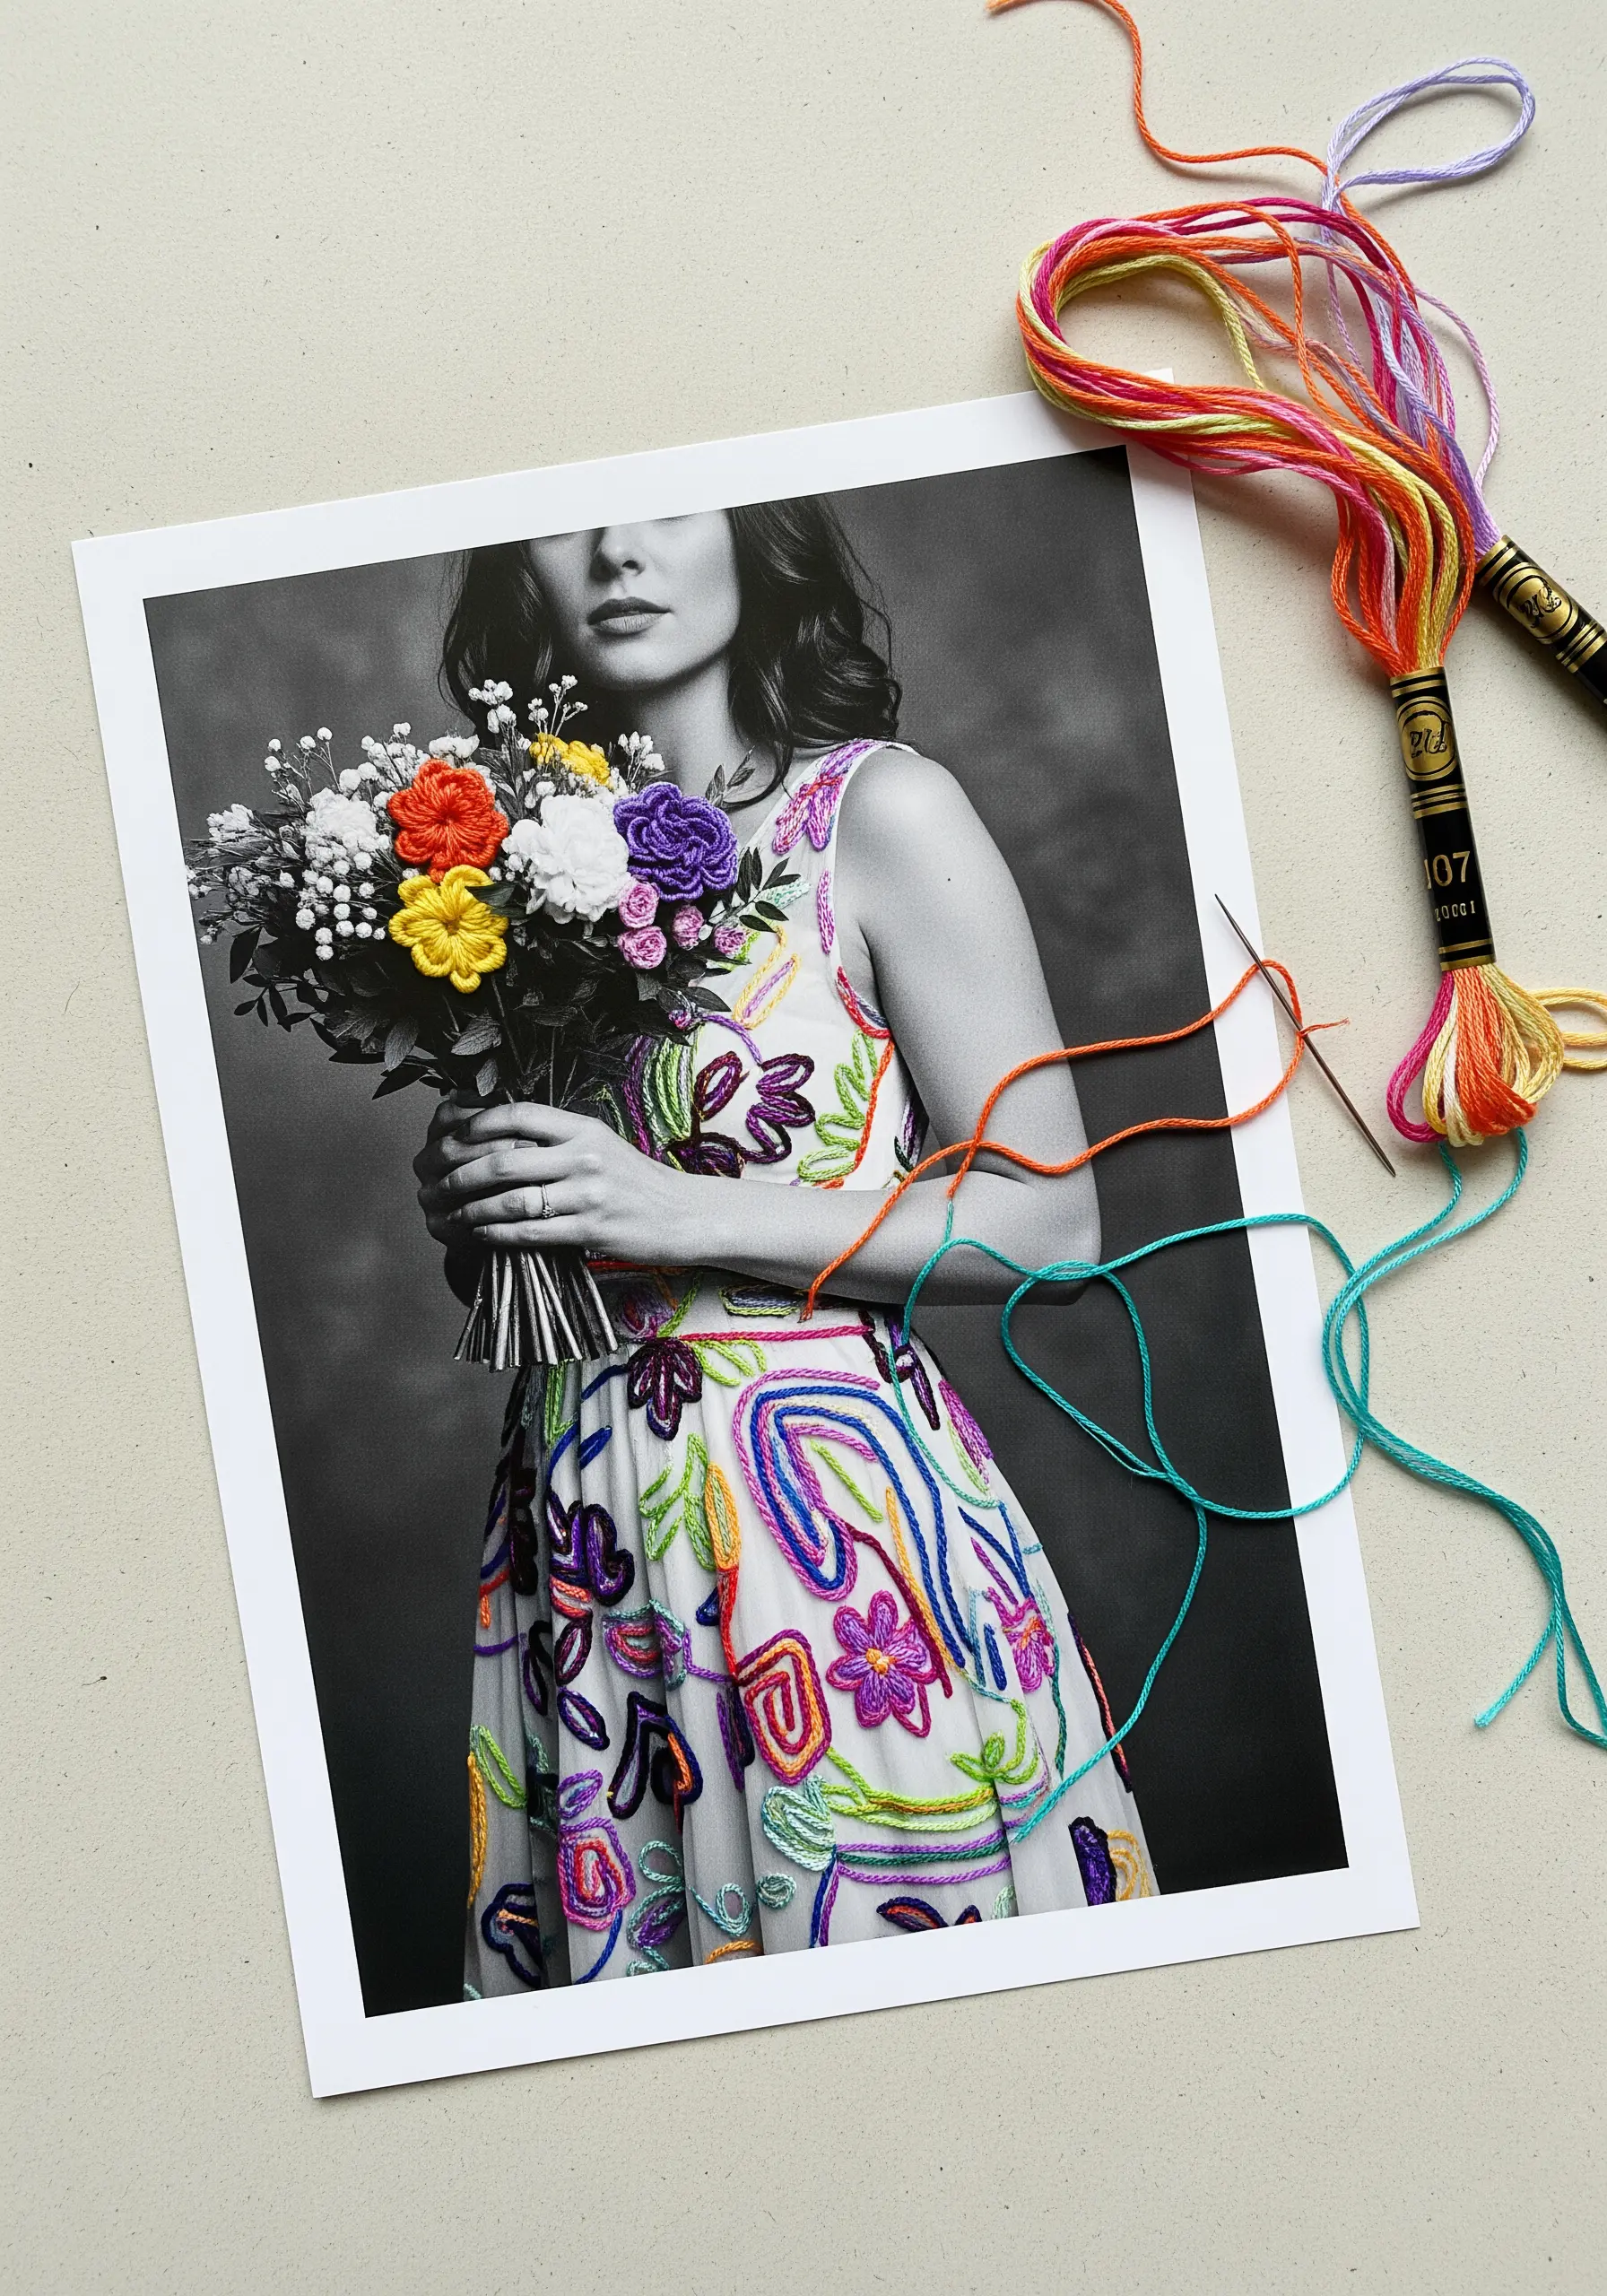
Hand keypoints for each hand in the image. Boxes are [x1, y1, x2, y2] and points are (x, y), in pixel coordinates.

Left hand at [414, 1097, 697, 1261]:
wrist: (685, 1214)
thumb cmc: (636, 1182)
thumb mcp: (600, 1146)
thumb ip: (556, 1139)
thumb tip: (497, 1138)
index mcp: (583, 1128)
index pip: (517, 1114)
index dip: (475, 1123)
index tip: (448, 1135)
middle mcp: (584, 1156)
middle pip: (503, 1159)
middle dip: (457, 1172)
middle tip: (433, 1181)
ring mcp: (588, 1194)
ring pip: (510, 1200)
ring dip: (470, 1209)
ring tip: (448, 1214)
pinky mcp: (591, 1230)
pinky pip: (530, 1233)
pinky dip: (496, 1235)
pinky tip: (479, 1235)